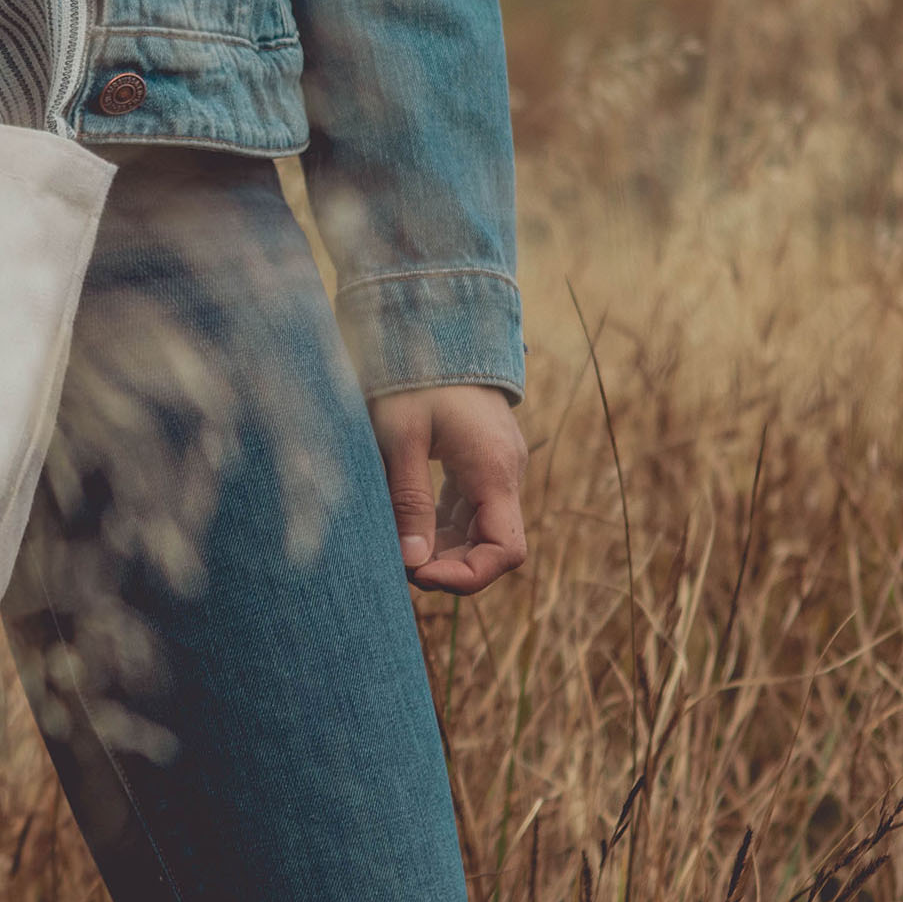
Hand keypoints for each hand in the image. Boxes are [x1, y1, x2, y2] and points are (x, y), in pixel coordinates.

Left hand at [370, 385, 528, 595]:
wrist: (434, 324)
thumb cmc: (413, 375)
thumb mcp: (401, 437)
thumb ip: (409, 500)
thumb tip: (412, 563)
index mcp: (493, 470)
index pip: (505, 551)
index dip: (467, 577)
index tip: (419, 575)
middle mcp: (505, 473)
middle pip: (493, 546)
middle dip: (449, 566)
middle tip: (398, 566)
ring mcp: (496, 467)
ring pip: (479, 529)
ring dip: (443, 548)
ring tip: (396, 548)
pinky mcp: (481, 460)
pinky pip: (469, 508)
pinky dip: (441, 526)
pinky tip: (407, 526)